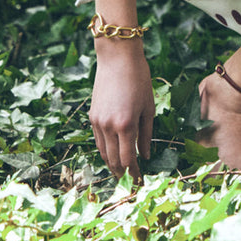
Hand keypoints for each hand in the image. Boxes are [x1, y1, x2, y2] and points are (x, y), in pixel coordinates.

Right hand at [89, 41, 154, 180]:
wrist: (117, 58)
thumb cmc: (139, 79)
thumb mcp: (148, 107)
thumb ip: (147, 134)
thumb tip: (147, 156)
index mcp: (125, 125)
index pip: (128, 160)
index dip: (134, 175)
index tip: (140, 183)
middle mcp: (108, 127)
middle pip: (113, 161)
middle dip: (123, 175)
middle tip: (132, 183)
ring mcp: (97, 122)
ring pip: (103, 153)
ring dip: (113, 165)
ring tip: (123, 172)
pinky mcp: (92, 116)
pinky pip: (98, 141)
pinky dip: (106, 151)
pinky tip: (115, 153)